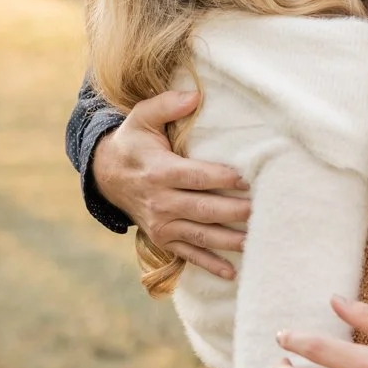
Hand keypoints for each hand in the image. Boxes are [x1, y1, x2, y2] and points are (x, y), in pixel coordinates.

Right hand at [92, 90, 250, 278]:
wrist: (107, 175)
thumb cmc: (134, 142)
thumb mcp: (143, 117)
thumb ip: (167, 104)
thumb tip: (195, 95)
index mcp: (160, 171)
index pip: (196, 177)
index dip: (221, 178)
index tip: (246, 179)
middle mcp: (161, 202)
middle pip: (203, 209)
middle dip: (233, 212)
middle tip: (261, 211)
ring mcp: (162, 224)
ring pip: (200, 236)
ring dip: (228, 241)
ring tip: (255, 242)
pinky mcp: (164, 239)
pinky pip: (189, 254)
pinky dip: (210, 265)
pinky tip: (233, 272)